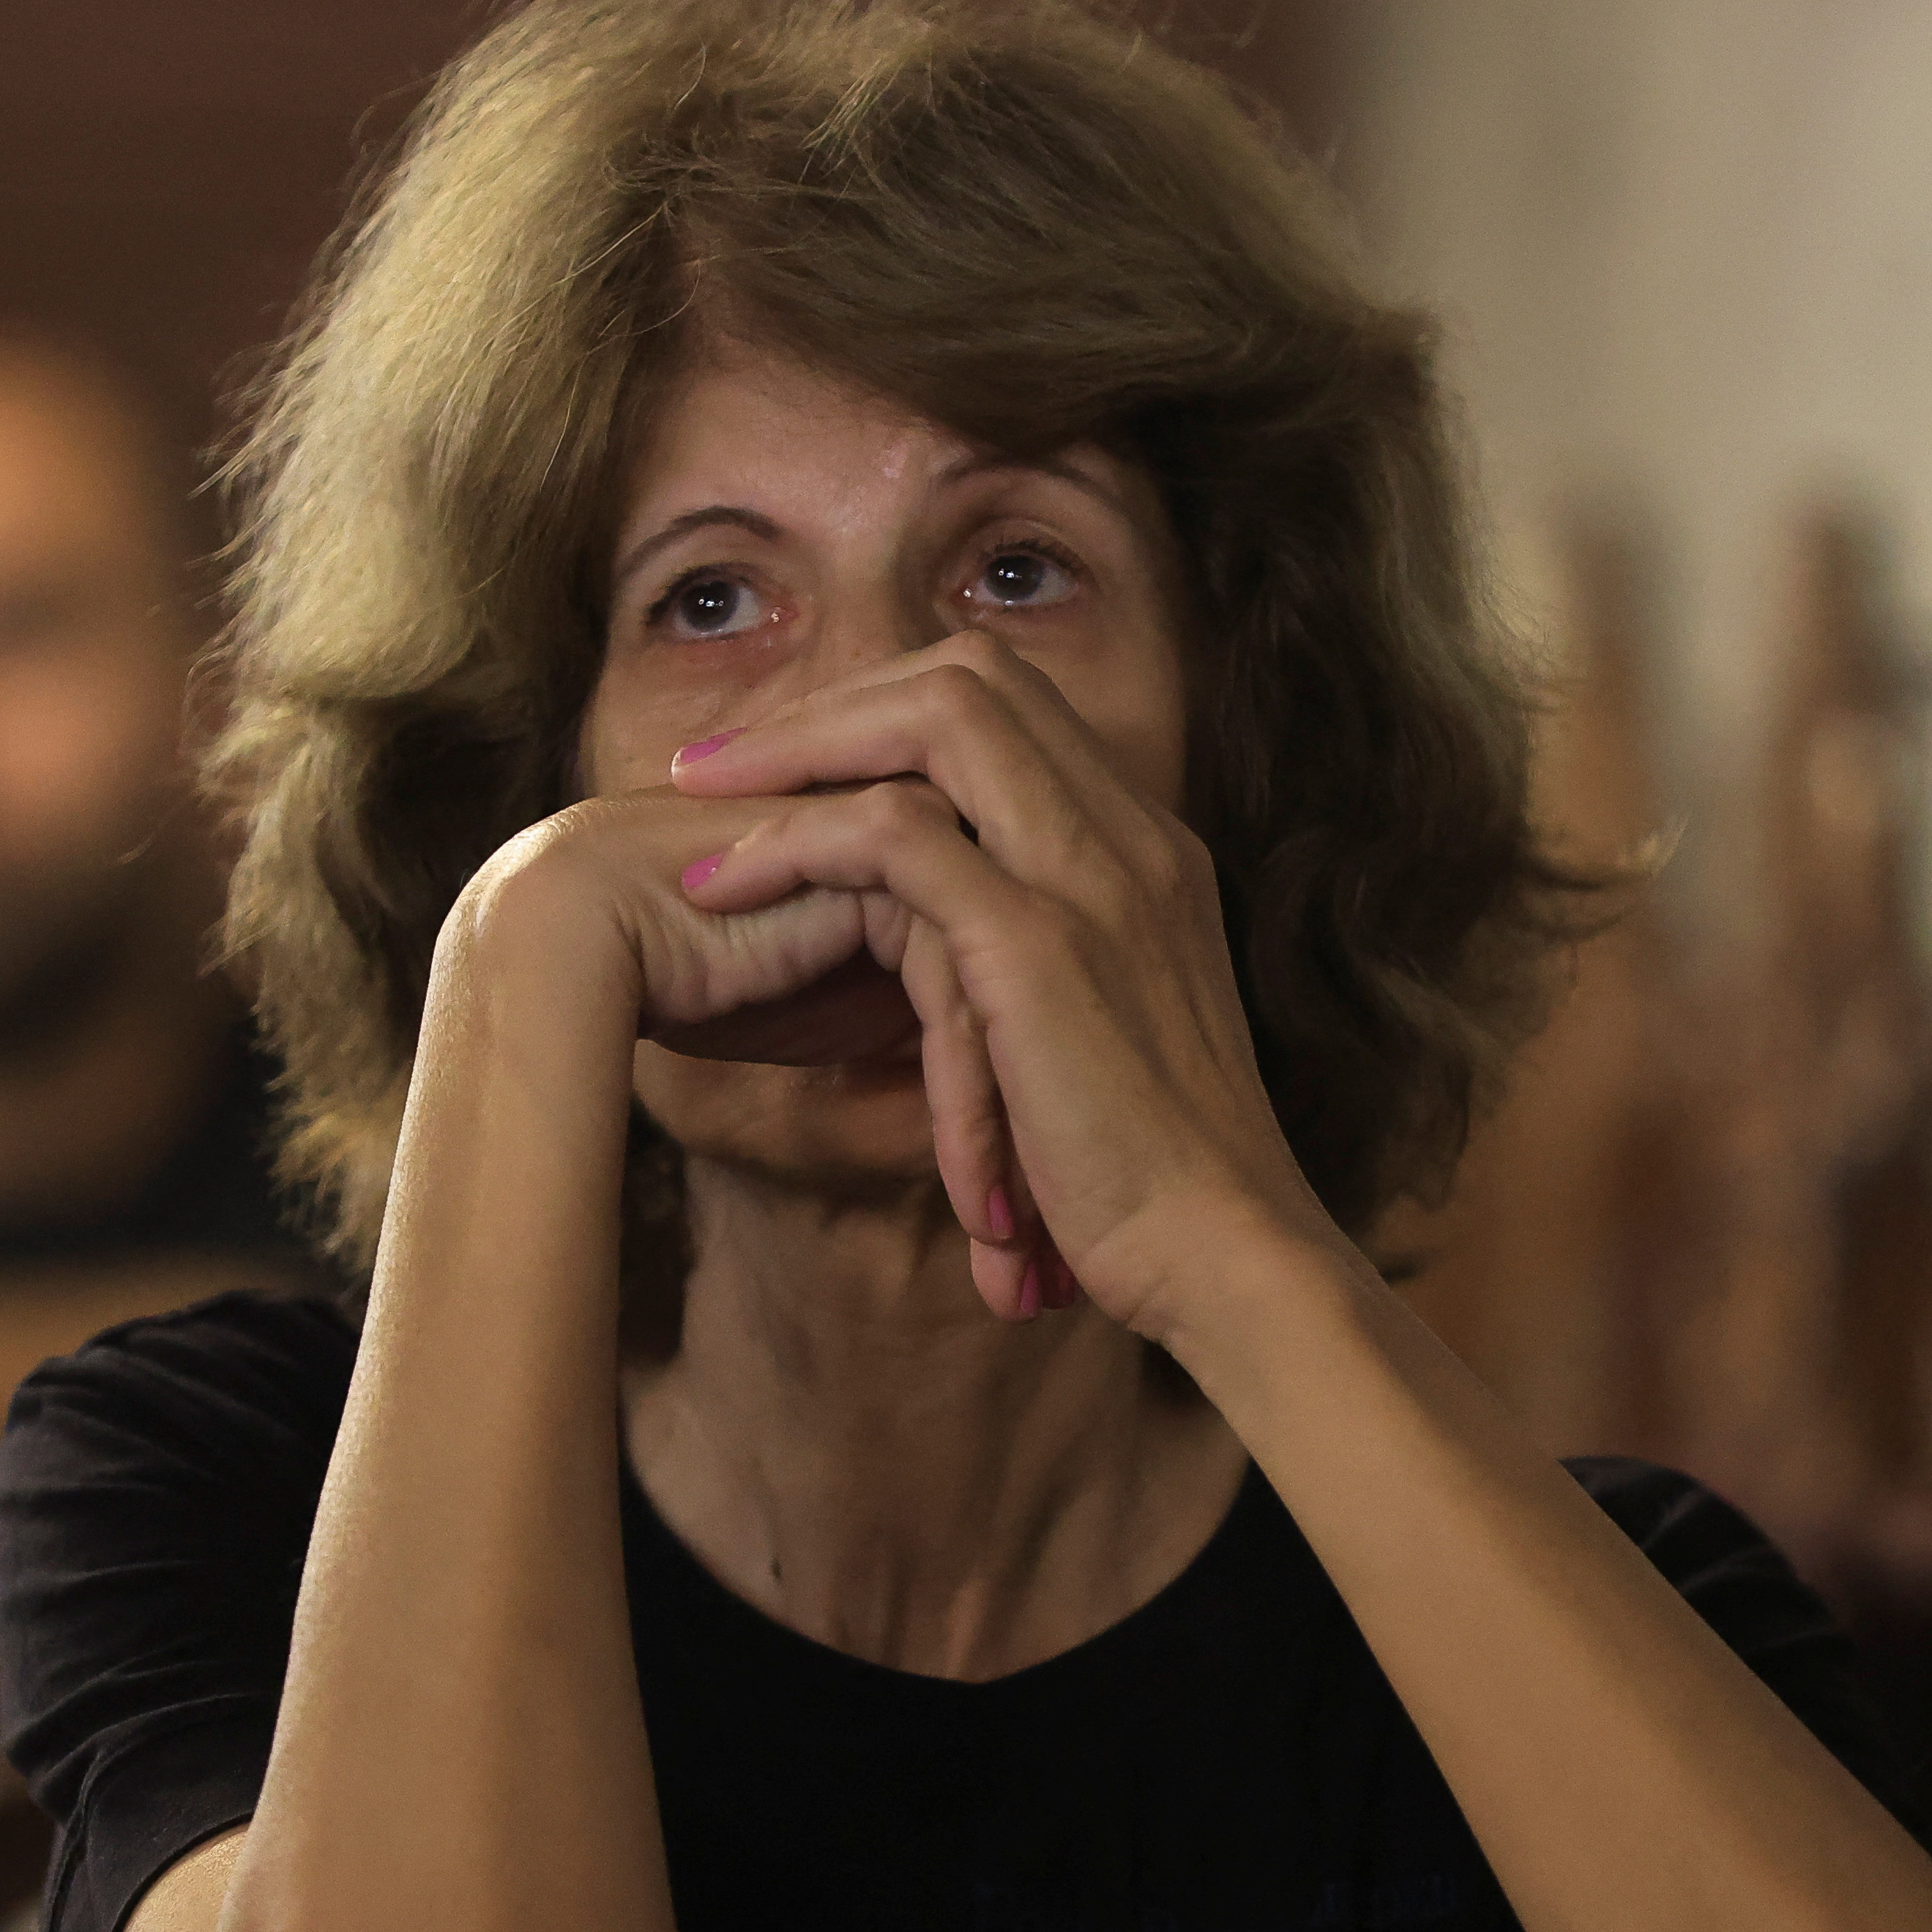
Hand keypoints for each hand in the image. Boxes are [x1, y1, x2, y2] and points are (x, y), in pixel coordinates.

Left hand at [663, 632, 1340, 1337]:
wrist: (1231, 1256)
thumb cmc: (1158, 1180)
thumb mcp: (1108, 1040)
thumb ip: (1047, 972)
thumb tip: (948, 973)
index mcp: (1149, 853)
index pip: (1018, 707)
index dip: (894, 713)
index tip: (798, 763)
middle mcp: (1132, 839)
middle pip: (973, 675)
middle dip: (836, 701)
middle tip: (724, 760)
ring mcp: (1093, 879)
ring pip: (937, 717)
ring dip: (801, 746)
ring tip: (700, 797)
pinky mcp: (1041, 946)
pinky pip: (897, 837)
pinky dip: (798, 842)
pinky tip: (726, 884)